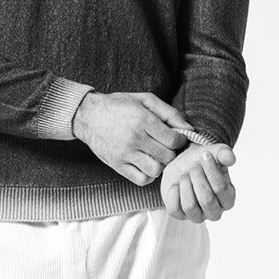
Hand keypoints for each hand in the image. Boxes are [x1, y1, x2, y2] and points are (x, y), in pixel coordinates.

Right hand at [72, 90, 194, 185]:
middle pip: (167, 156)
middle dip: (172, 152)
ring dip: (160, 165)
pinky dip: (148, 175)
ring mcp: (125, 154)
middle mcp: (135, 138)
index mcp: (143, 120)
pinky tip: (146, 164)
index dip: (181, 140)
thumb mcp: (145, 100)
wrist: (88, 115)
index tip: (177, 139)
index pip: (174, 140)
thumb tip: (189, 128)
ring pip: (156, 170)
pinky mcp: (117, 165)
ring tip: (156, 156)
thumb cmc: (119, 105)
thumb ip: (169, 112)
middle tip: (167, 147)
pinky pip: (141, 179)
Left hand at [160, 141, 236, 222]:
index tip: (205, 155)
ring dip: (185, 185)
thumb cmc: (202, 163)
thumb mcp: (215, 154)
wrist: (183, 166)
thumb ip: (224, 154)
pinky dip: (173, 193)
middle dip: (197, 179)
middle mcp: (215, 211)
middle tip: (194, 167)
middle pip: (206, 200)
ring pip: (190, 206)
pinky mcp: (179, 215)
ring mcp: (197, 215)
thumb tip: (230, 158)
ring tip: (185, 176)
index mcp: (228, 198)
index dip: (211, 170)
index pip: (221, 188)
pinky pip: (174, 209)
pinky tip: (176, 184)